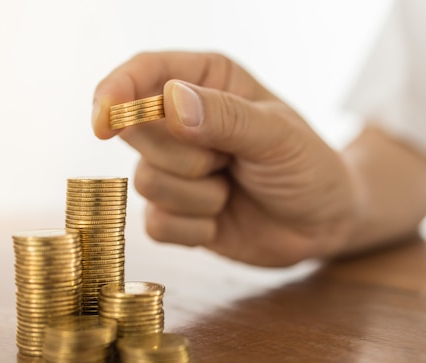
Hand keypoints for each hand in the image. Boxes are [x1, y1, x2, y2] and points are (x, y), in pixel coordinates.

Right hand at [92, 52, 355, 265]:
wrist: (322, 224)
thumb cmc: (308, 167)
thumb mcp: (278, 136)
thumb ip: (226, 117)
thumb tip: (169, 103)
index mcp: (206, 82)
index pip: (144, 72)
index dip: (116, 92)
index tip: (103, 120)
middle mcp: (182, 122)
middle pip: (136, 131)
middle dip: (186, 156)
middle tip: (229, 161)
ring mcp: (174, 169)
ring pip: (145, 181)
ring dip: (198, 195)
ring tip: (233, 189)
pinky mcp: (173, 212)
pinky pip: (156, 223)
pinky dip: (194, 227)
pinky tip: (222, 218)